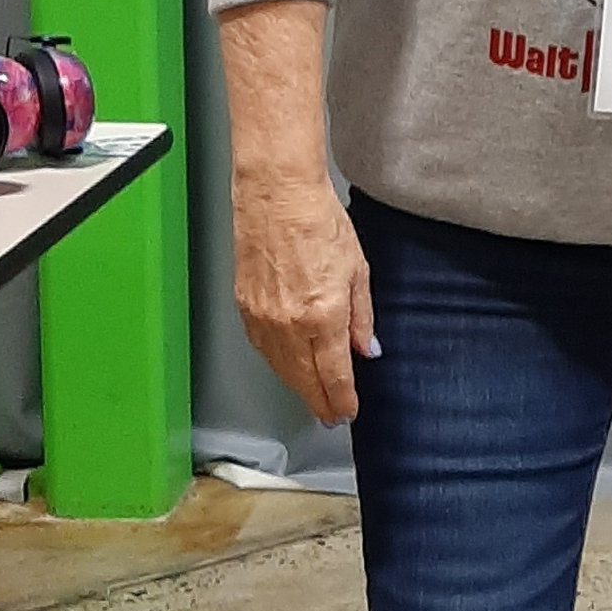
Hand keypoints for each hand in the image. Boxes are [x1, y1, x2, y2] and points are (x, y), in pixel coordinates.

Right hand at [230, 168, 377, 425]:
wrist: (276, 195)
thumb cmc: (319, 222)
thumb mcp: (357, 270)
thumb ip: (362, 316)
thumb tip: (367, 349)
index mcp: (323, 316)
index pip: (334, 375)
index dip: (342, 399)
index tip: (348, 411)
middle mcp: (289, 325)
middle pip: (304, 379)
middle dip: (319, 401)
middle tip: (330, 415)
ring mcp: (263, 318)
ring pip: (281, 368)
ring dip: (298, 386)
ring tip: (312, 397)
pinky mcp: (244, 308)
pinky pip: (263, 349)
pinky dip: (277, 364)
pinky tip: (287, 367)